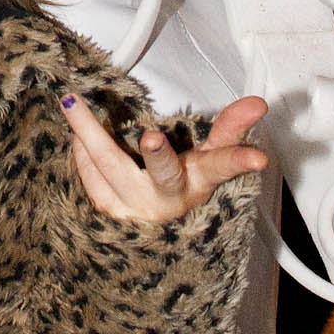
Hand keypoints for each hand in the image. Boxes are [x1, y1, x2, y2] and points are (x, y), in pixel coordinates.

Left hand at [65, 90, 267, 224]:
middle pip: (163, 174)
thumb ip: (230, 129)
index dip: (241, 160)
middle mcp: (168, 199)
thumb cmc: (181, 187)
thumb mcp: (209, 160)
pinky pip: (91, 181)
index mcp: (197, 181)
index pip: (222, 166)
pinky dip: (82, 153)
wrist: (150, 230)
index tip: (260, 158)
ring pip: (114, 173)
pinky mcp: (109, 214)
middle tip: (153, 135)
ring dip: (91, 137)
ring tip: (72, 105)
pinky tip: (76, 134)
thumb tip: (256, 103)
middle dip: (157, 154)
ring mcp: (137, 210)